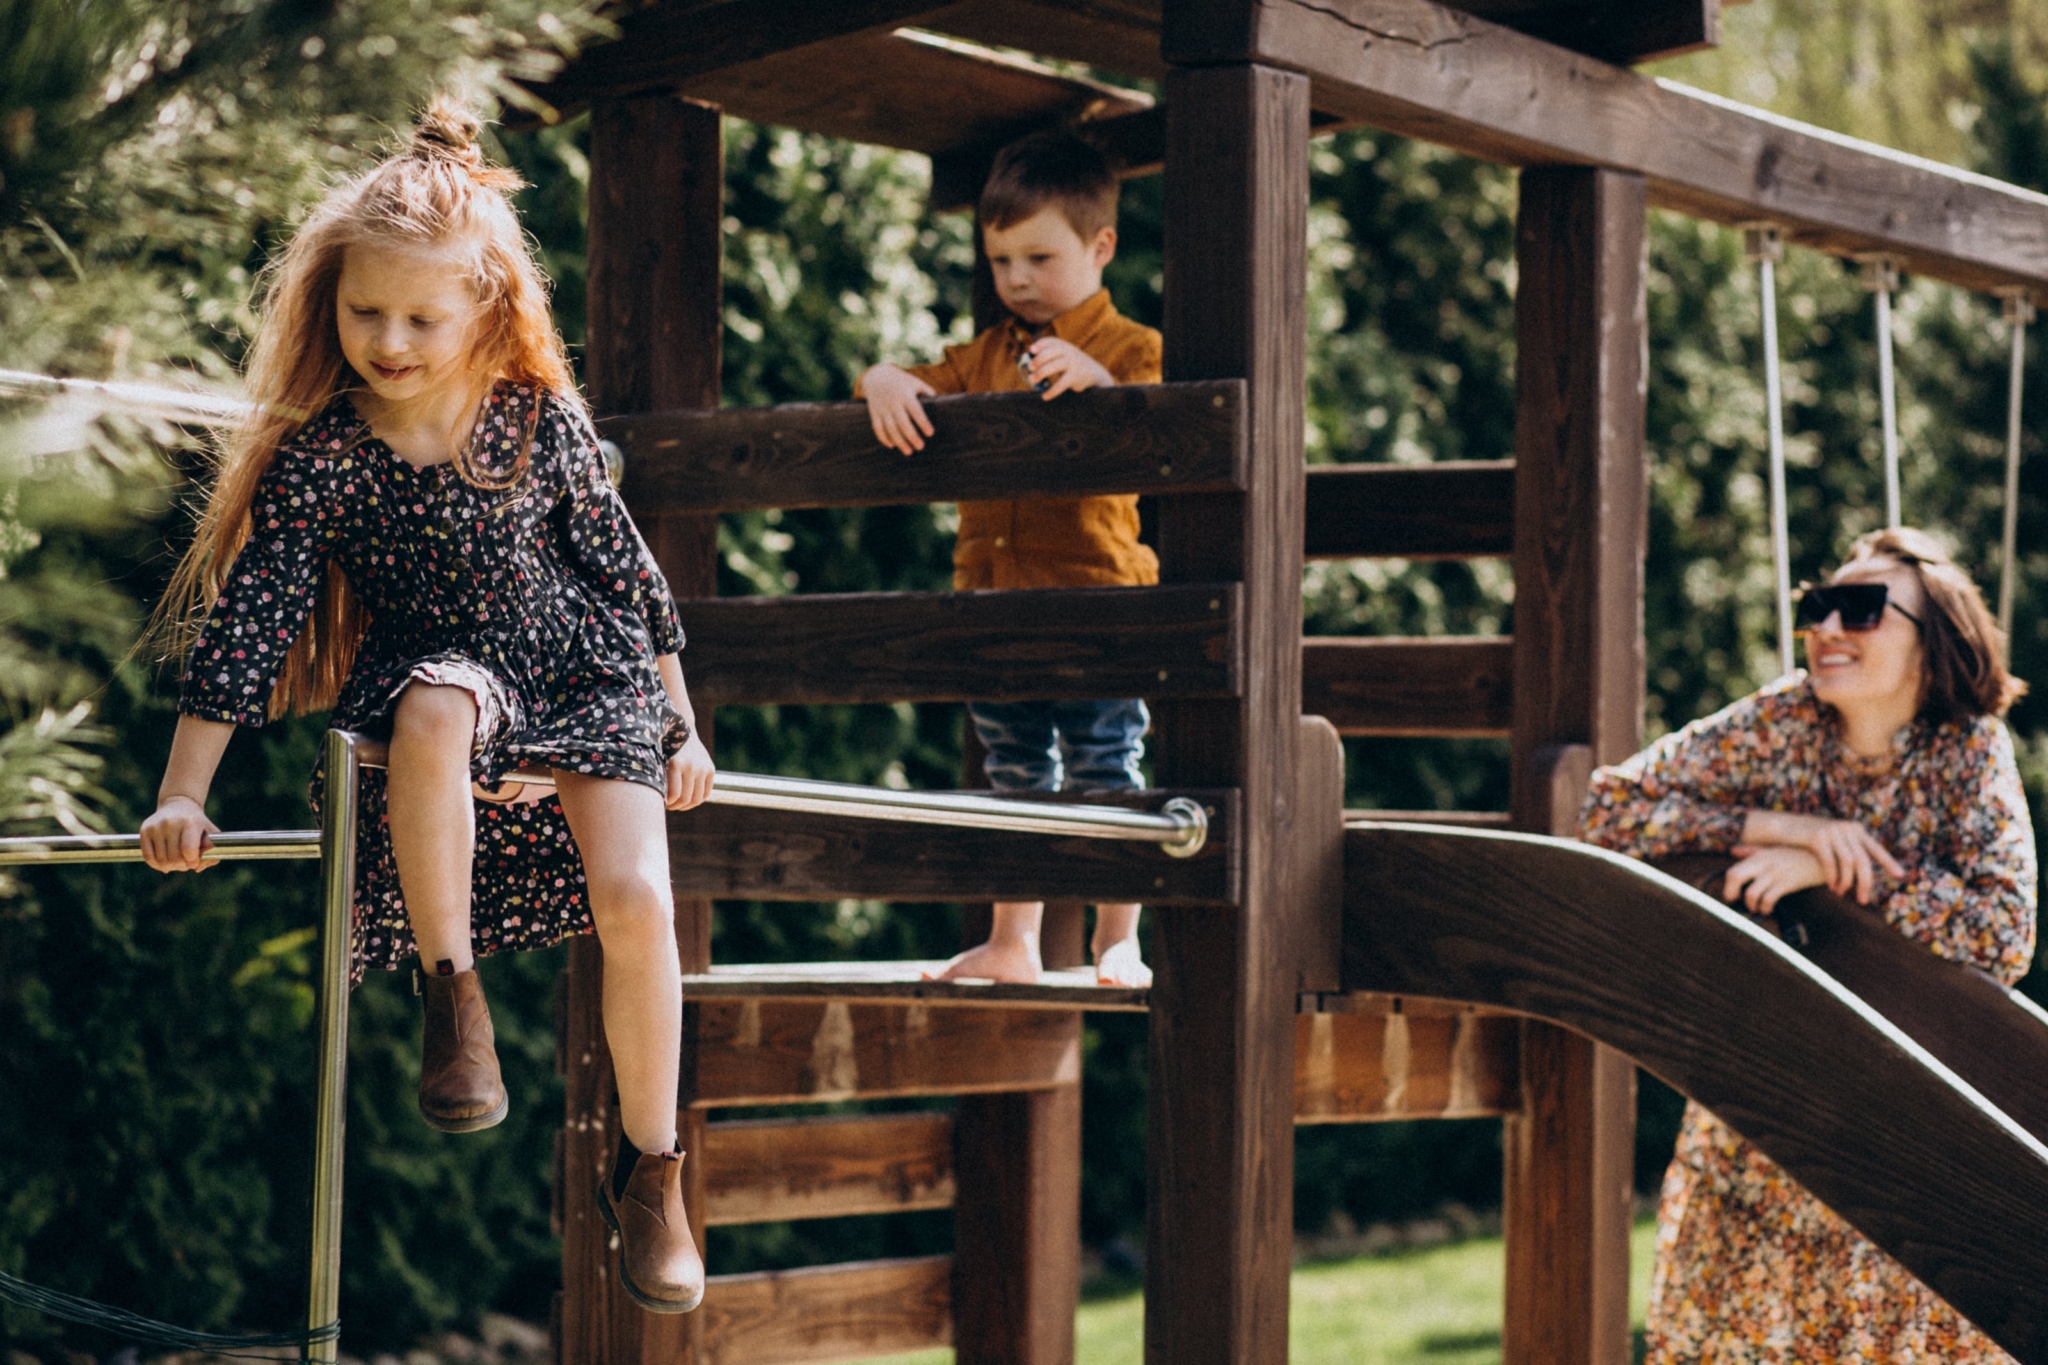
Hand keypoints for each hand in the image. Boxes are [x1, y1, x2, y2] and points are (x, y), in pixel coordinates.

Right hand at [140, 795, 219, 872]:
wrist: (178, 805)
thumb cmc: (197, 824)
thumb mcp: (211, 834)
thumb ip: (212, 852)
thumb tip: (197, 867)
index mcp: (190, 822)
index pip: (189, 850)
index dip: (193, 861)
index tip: (194, 861)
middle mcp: (171, 823)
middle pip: (174, 858)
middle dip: (182, 866)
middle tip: (186, 863)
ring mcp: (155, 826)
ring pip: (161, 860)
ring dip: (171, 867)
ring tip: (177, 862)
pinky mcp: (144, 830)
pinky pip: (148, 857)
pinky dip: (157, 865)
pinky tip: (165, 864)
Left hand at [664, 732, 714, 810]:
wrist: (683, 731)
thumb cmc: (664, 749)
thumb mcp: (659, 760)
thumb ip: (659, 779)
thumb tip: (656, 802)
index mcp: (676, 763)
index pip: (674, 794)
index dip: (668, 803)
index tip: (661, 803)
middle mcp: (692, 766)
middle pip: (686, 798)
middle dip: (676, 806)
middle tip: (669, 806)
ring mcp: (703, 768)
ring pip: (697, 798)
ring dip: (686, 806)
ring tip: (678, 805)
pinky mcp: (710, 769)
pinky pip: (706, 793)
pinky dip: (697, 800)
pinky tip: (688, 800)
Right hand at [862, 365, 936, 453]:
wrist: (877, 376)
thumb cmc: (902, 382)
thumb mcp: (916, 383)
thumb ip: (928, 393)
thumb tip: (941, 406)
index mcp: (906, 395)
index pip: (915, 411)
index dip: (923, 422)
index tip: (930, 433)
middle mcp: (894, 403)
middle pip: (902, 423)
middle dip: (911, 436)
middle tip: (920, 447)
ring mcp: (883, 409)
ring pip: (890, 428)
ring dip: (899, 442)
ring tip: (909, 452)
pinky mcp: (875, 413)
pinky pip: (877, 428)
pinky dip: (883, 438)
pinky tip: (892, 446)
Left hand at [1019, 339, 1113, 399]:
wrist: (1093, 373)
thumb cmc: (1071, 365)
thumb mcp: (1063, 356)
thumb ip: (1049, 357)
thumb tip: (1028, 366)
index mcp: (1064, 346)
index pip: (1051, 341)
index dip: (1041, 345)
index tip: (1031, 350)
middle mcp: (1068, 352)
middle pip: (1051, 353)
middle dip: (1039, 360)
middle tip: (1030, 368)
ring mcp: (1073, 363)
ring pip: (1054, 366)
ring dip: (1041, 373)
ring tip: (1032, 380)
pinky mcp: (1075, 376)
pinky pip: (1061, 384)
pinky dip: (1052, 390)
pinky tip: (1045, 396)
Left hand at [1723, 845, 1825, 914]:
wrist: (1823, 857)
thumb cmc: (1796, 854)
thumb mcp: (1773, 849)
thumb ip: (1752, 851)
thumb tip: (1733, 851)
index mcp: (1758, 856)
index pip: (1733, 870)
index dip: (1727, 886)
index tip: (1731, 895)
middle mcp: (1763, 863)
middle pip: (1735, 877)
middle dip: (1730, 893)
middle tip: (1736, 903)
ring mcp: (1775, 873)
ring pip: (1751, 893)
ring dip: (1750, 905)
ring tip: (1756, 907)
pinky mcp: (1787, 883)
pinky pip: (1769, 899)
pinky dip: (1765, 908)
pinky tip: (1768, 909)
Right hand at [1740, 810, 1902, 904]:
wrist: (1785, 828)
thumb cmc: (1811, 840)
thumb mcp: (1835, 840)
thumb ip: (1850, 849)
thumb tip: (1865, 871)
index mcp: (1855, 829)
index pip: (1875, 849)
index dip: (1888, 862)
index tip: (1900, 876)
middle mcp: (1847, 828)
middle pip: (1863, 860)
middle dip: (1865, 883)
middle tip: (1862, 900)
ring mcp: (1832, 831)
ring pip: (1848, 863)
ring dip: (1846, 882)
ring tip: (1841, 893)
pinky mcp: (1817, 837)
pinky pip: (1830, 862)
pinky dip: (1832, 877)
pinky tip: (1831, 886)